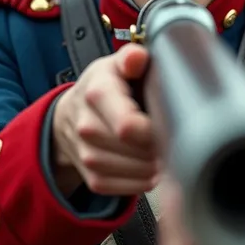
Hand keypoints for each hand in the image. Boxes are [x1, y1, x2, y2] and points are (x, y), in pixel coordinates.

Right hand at [52, 44, 159, 196]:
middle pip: (137, 151)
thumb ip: (132, 57)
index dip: (156, 129)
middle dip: (161, 146)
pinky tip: (154, 166)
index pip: (128, 125)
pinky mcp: (93, 178)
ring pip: (134, 172)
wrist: (70, 113)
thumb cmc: (102, 86)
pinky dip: (146, 180)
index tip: (171, 122)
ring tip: (167, 150)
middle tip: (175, 136)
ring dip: (157, 165)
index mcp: (98, 94)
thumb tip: (138, 57)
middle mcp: (88, 127)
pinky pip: (127, 188)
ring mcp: (88, 155)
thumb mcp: (115, 64)